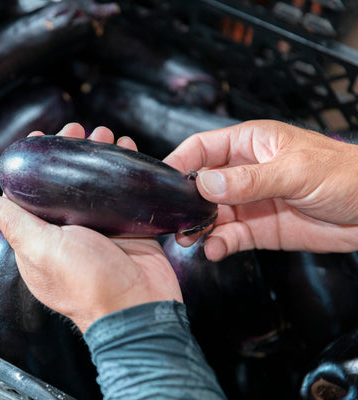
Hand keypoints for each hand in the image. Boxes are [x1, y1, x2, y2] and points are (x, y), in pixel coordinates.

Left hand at [0, 123, 181, 332]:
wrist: (138, 306)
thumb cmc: (85, 282)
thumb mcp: (42, 249)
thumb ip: (14, 223)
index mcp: (38, 240)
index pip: (30, 193)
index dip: (36, 163)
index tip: (44, 137)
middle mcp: (66, 233)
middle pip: (64, 183)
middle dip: (71, 151)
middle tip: (80, 129)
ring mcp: (97, 230)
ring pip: (94, 184)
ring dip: (98, 155)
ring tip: (106, 134)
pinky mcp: (125, 228)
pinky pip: (122, 193)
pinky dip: (124, 171)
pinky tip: (126, 149)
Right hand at [163, 119, 357, 260]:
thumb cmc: (345, 175)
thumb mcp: (296, 171)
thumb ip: (250, 180)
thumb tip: (205, 183)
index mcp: (250, 144)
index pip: (202, 147)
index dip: (179, 162)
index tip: (161, 182)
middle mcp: (243, 172)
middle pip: (199, 184)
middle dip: (184, 202)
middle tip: (173, 219)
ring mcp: (248, 202)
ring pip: (210, 214)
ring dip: (197, 227)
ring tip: (190, 239)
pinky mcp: (257, 229)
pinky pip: (229, 237)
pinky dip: (218, 244)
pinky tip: (214, 250)